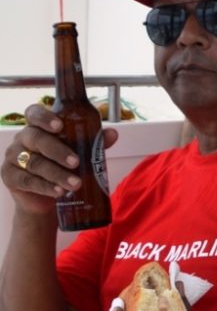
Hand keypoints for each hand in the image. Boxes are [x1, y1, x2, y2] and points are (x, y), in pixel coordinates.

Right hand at [1, 104, 118, 213]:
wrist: (47, 196)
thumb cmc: (62, 166)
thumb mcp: (79, 152)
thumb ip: (93, 142)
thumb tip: (112, 133)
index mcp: (38, 127)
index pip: (34, 114)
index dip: (44, 117)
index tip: (59, 125)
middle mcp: (23, 139)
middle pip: (36, 139)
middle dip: (58, 151)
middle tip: (76, 162)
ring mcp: (13, 158)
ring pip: (34, 163)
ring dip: (57, 174)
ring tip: (75, 183)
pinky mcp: (10, 177)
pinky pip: (28, 181)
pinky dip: (46, 187)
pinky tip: (59, 192)